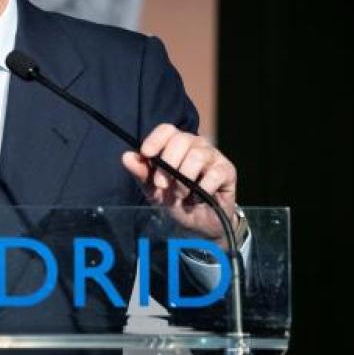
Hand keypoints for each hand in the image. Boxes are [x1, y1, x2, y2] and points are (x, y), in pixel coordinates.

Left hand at [121, 123, 239, 246]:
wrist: (199, 224)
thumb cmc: (176, 201)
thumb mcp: (154, 190)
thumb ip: (141, 173)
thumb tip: (126, 156)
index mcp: (176, 145)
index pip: (167, 130)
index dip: (156, 139)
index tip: (146, 154)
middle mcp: (196, 145)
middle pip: (181, 140)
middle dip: (168, 164)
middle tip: (163, 185)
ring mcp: (213, 156)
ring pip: (196, 156)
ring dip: (184, 180)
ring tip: (182, 195)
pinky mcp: (227, 170)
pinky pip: (213, 174)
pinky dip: (202, 190)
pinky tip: (200, 198)